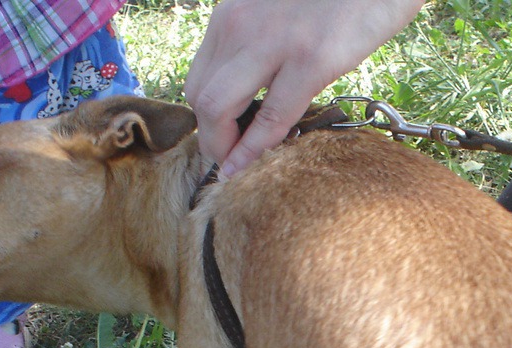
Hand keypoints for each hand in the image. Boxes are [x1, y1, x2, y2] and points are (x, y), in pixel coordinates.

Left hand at [185, 0, 424, 176]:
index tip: (222, 140)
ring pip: (218, 109)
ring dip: (224, 148)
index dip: (205, 119)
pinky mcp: (313, 59)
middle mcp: (241, 24)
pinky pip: (271, 117)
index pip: (198, 79)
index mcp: (233, 13)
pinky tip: (252, 166)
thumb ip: (258, 44)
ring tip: (238, 168)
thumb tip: (254, 92)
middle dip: (211, 139)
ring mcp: (274, 40)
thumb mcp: (280, 12)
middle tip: (228, 162)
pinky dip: (255, 150)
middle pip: (200, 97)